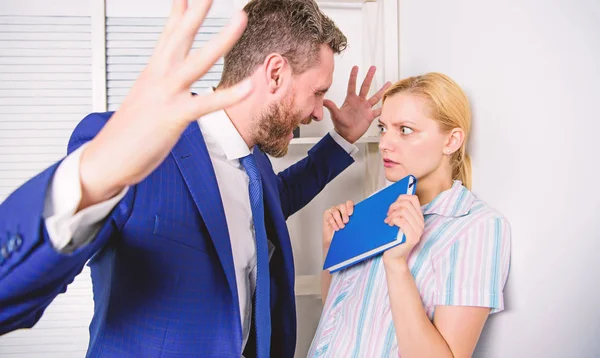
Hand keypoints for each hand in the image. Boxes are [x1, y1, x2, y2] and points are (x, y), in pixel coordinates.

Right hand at [78, 0, 252, 209]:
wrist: (105, 161)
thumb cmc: (126, 136)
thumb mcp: (142, 102)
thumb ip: (157, 86)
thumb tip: (164, 79)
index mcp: (152, 74)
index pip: (168, 35)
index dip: (180, 13)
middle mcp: (158, 78)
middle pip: (180, 36)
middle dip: (197, 12)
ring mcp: (166, 95)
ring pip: (197, 61)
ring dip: (221, 39)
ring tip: (239, 20)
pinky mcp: (173, 117)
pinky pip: (206, 104)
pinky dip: (228, 96)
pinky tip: (248, 86)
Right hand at [322, 200, 353, 252]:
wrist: (333, 240)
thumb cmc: (343, 233)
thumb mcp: (351, 227)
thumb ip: (354, 223)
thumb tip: (361, 224)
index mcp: (347, 210)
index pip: (349, 203)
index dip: (350, 206)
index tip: (351, 213)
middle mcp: (340, 209)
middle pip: (342, 206)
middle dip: (344, 214)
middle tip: (346, 221)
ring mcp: (332, 211)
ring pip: (335, 211)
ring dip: (339, 220)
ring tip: (341, 227)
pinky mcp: (327, 215)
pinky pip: (330, 216)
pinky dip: (333, 223)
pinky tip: (336, 227)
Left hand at [324, 66, 390, 143]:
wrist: (346, 135)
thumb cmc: (340, 125)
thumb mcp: (335, 115)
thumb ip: (331, 107)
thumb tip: (324, 100)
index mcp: (350, 99)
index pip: (352, 85)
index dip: (354, 76)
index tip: (356, 67)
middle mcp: (359, 101)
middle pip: (365, 86)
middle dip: (369, 77)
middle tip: (373, 67)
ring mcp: (365, 108)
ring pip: (375, 97)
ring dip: (382, 90)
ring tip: (388, 83)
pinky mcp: (370, 115)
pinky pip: (379, 110)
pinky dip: (384, 107)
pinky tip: (390, 102)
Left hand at [382, 195, 423, 263]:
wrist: (394, 256)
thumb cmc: (394, 238)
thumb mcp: (399, 222)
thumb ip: (400, 212)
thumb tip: (396, 200)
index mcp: (419, 218)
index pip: (413, 199)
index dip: (401, 198)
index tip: (393, 206)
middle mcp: (421, 223)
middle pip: (406, 204)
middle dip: (393, 206)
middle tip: (388, 215)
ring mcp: (418, 231)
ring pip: (403, 211)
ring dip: (392, 214)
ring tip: (388, 221)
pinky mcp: (412, 237)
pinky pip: (401, 221)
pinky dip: (393, 220)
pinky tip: (390, 225)